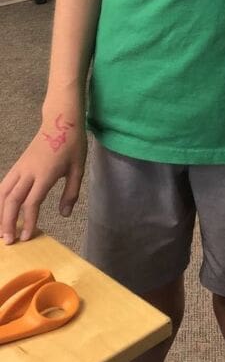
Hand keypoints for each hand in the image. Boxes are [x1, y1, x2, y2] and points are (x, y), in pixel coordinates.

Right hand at [0, 113, 86, 243]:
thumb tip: (64, 215)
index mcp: (45, 174)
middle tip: (8, 241)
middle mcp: (28, 171)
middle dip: (7, 222)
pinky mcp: (18, 164)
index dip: (27, 221)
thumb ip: (71, 193)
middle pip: (11, 200)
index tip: (27, 237)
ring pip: (2, 192)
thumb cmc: (72, 144)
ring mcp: (20, 167)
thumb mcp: (78, 168)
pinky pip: (4, 184)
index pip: (31, 202)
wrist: (60, 120)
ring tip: (1, 231)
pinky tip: (1, 211)